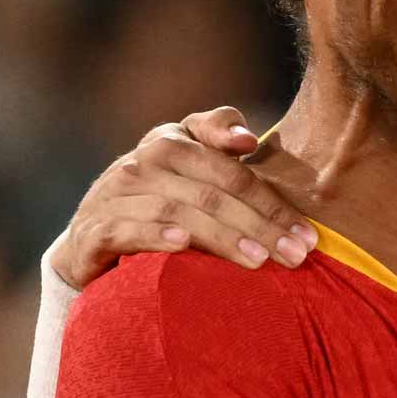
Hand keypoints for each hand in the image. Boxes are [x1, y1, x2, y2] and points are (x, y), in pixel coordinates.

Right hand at [51, 107, 315, 288]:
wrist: (90, 235)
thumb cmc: (158, 196)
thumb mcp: (189, 163)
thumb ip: (219, 138)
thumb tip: (246, 139)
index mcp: (171, 141)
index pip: (230, 170)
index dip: (271, 200)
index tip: (306, 231)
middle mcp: (141, 162)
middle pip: (212, 192)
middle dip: (260, 224)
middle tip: (297, 254)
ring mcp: (115, 195)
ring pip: (178, 212)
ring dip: (222, 237)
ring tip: (260, 260)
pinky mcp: (94, 229)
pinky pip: (127, 229)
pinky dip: (156, 236)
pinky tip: (183, 247)